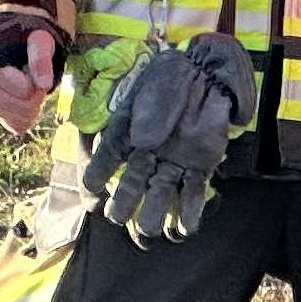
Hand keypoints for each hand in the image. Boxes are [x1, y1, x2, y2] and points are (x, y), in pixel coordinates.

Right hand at [0, 7, 60, 138]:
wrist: (14, 48)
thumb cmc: (27, 43)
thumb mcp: (38, 41)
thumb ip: (40, 59)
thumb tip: (45, 85)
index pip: (24, 90)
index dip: (35, 82)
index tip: (30, 68)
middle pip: (26, 106)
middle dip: (36, 93)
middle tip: (31, 77)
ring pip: (23, 118)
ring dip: (33, 104)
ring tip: (27, 86)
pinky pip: (19, 126)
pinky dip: (28, 116)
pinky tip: (26, 101)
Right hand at [80, 35, 253, 241]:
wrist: (207, 73)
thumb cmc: (173, 78)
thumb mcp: (156, 88)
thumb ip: (148, 115)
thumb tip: (142, 142)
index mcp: (129, 132)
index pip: (107, 159)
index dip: (98, 176)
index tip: (92, 192)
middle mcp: (148, 153)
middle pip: (132, 185)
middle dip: (125, 203)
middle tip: (118, 216)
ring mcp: (174, 162)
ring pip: (161, 195)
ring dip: (154, 213)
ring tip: (149, 228)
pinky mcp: (200, 166)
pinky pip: (193, 192)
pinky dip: (189, 212)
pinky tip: (183, 229)